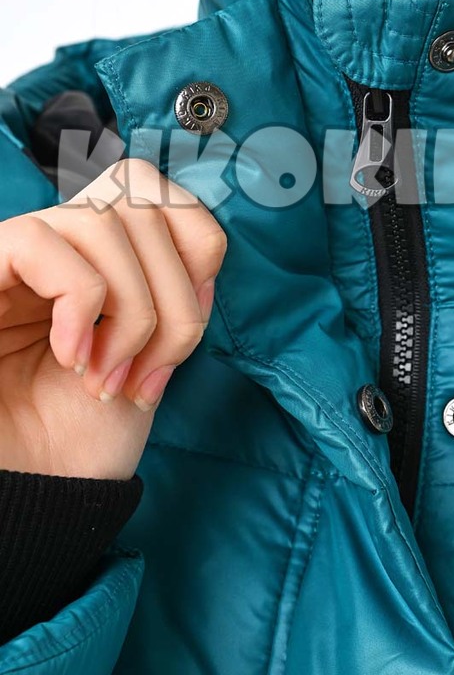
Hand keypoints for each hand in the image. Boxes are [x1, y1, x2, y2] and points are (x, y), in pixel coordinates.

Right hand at [0, 158, 226, 478]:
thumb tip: (203, 256)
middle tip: (147, 375)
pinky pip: (39, 242)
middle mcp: (58, 240)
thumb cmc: (84, 433)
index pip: (159, 189)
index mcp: (99, 253)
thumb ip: (176, 294)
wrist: (28, 495)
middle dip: (173, 300)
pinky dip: (78, 302)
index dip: (197, 250)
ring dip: (131, 312)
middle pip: (145, 203)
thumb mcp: (152, 354)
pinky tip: (71, 356)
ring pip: (104, 219)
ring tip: (108, 378)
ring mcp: (14, 255)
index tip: (186, 333)